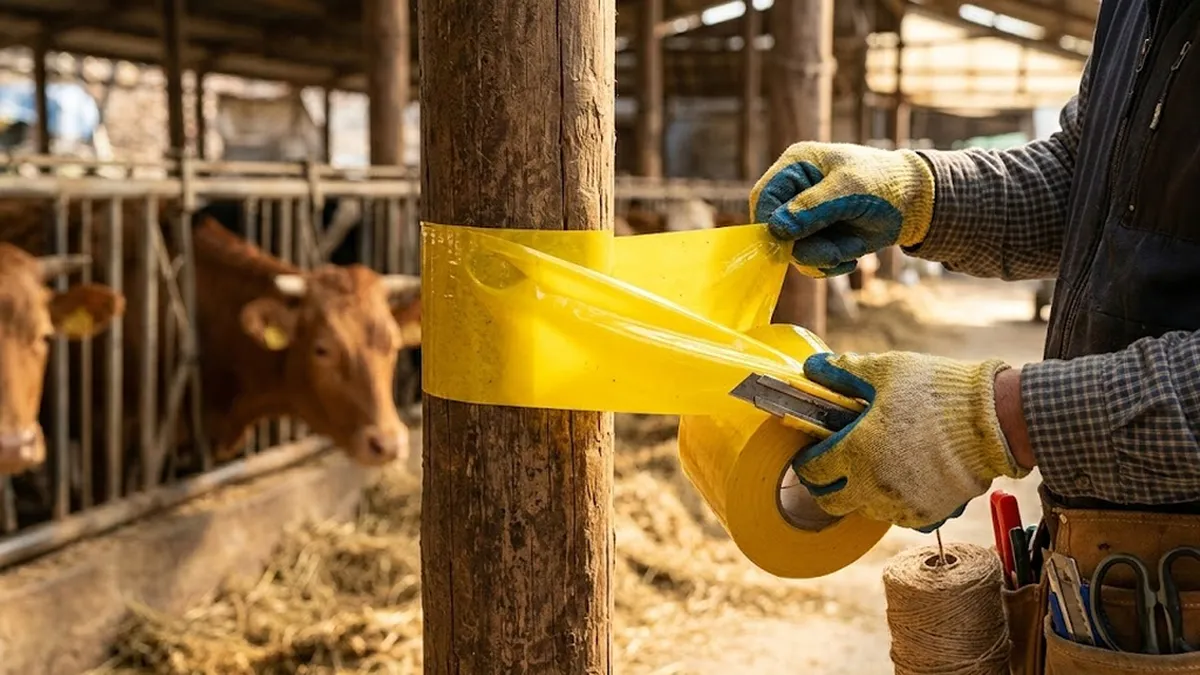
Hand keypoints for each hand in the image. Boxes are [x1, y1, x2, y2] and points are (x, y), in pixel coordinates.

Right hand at [750, 142, 934, 277]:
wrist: (913, 204)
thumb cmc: (883, 183)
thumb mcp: (850, 189)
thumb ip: (813, 208)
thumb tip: (777, 229)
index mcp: (795, 166)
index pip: (763, 196)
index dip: (768, 222)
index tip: (785, 244)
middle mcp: (794, 192)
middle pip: (774, 229)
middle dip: (802, 247)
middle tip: (832, 254)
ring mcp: (804, 218)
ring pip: (791, 250)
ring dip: (818, 258)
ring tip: (846, 253)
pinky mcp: (816, 238)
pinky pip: (807, 262)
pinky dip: (827, 266)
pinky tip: (850, 258)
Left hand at [792, 350, 1027, 530]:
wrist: (993, 420)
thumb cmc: (937, 391)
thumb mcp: (885, 370)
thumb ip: (843, 372)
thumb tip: (811, 368)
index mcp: (857, 452)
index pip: (812, 471)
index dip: (807, 460)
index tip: (813, 451)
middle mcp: (874, 486)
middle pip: (830, 503)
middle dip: (825, 486)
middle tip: (833, 466)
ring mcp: (901, 504)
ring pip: (863, 511)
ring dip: (859, 494)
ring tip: (872, 467)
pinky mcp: (928, 515)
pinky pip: (897, 517)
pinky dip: (893, 503)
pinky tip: (902, 478)